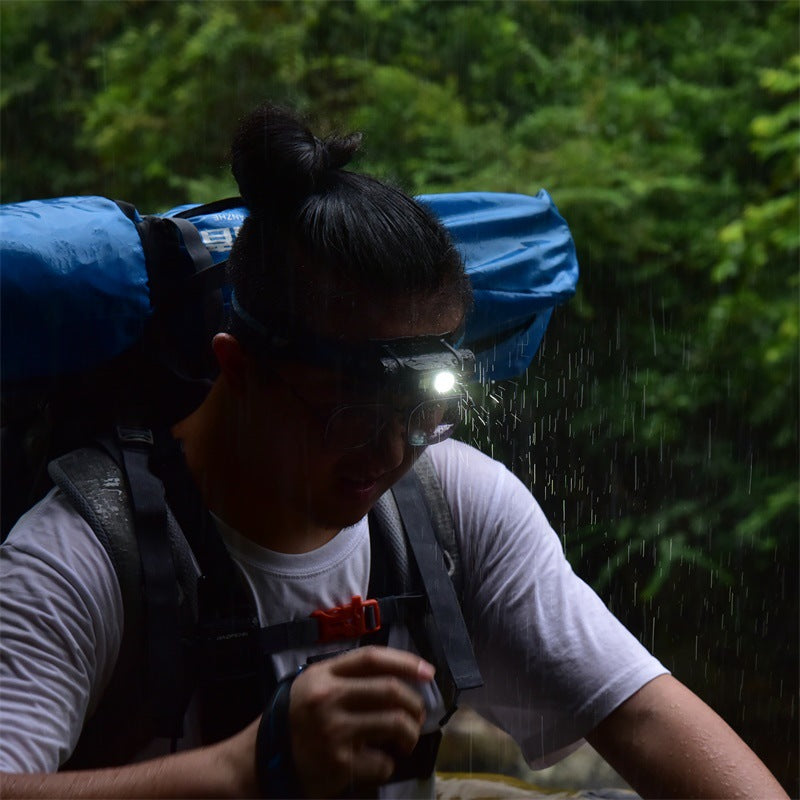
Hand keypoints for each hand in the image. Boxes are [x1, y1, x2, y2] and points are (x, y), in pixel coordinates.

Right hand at [289, 646, 434, 796]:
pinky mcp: (339, 763)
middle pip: (390, 690)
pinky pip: (383, 762)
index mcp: (324, 674)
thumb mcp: (314, 684)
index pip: (372, 658)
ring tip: (405, 740)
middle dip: (414, 704)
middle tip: (418, 716)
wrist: (262, 761)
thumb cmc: (297, 718)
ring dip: (409, 734)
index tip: (428, 672)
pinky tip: (377, 762)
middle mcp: (329, 697)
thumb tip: (400, 679)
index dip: (405, 662)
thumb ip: (348, 677)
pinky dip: (388, 764)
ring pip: (395, 724)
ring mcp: (334, 730)